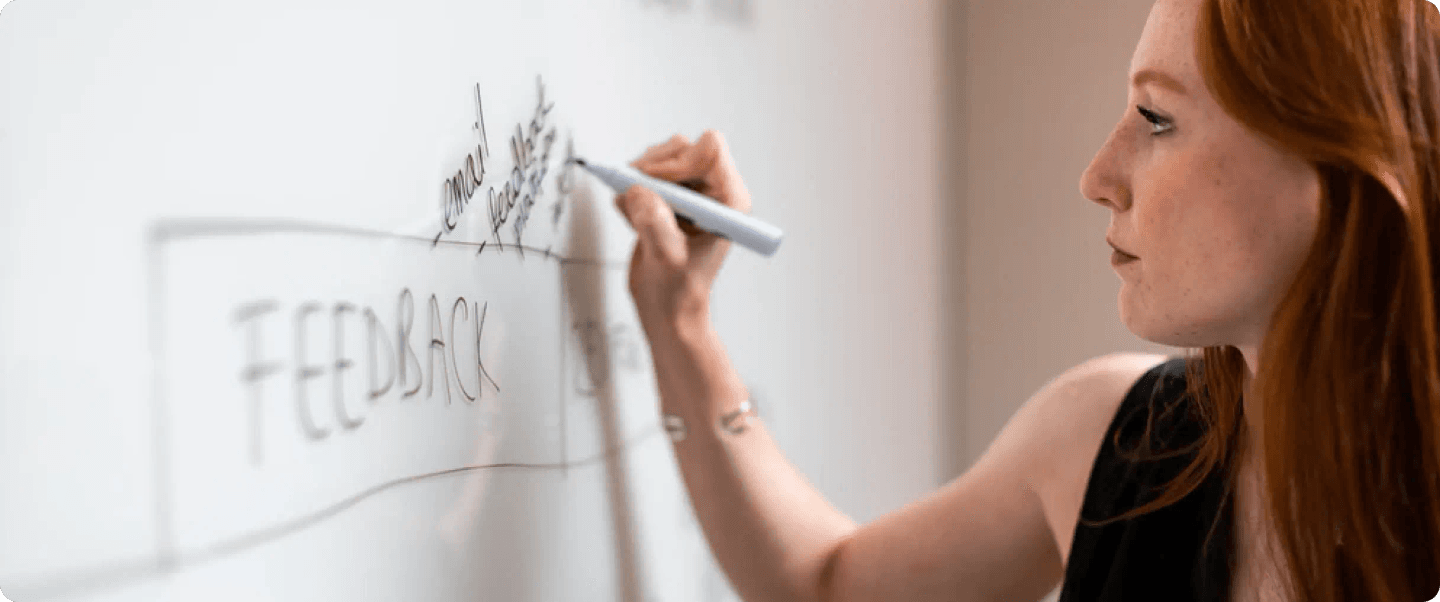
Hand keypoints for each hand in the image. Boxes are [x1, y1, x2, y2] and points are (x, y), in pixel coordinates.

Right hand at [615, 130, 752, 332]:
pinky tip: (632, 218)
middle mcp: (714, 192)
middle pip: (682, 148)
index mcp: (729, 201)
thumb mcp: (666, 259)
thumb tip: (637, 190)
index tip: (655, 186)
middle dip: (653, 169)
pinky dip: (631, 190)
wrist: (667, 309)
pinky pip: (645, 174)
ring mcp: (691, 193)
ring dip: (639, 179)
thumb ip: (654, 223)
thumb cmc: (679, 292)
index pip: (710, 150)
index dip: (677, 162)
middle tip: (637, 195)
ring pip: (662, 157)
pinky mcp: (669, 197)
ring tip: (634, 213)